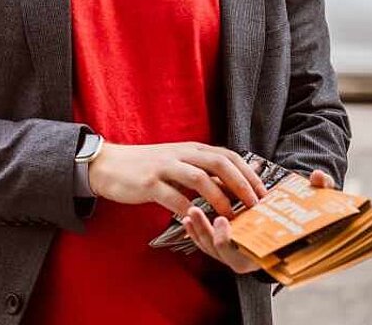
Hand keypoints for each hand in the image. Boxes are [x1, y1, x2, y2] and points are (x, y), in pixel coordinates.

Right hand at [87, 142, 267, 217]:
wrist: (108, 164)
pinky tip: (197, 222)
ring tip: (231, 217)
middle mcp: (180, 154)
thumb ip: (200, 171)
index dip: (249, 174)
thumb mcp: (176, 163)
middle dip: (242, 185)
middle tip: (256, 206)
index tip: (264, 194)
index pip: (227, 155)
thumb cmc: (146, 167)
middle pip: (219, 163)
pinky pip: (174, 198)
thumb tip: (231, 187)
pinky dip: (189, 211)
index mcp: (190, 149)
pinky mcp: (149, 183)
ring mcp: (164, 167)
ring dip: (220, 198)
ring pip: (200, 178)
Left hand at [183, 167, 337, 272]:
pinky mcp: (225, 241)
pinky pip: (206, 241)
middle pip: (220, 253)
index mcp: (269, 253)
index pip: (241, 257)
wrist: (295, 217)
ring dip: (198, 229)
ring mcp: (235, 250)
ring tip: (189, 209)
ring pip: (210, 247)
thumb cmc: (306, 214)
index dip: (228, 243)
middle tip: (195, 211)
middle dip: (206, 234)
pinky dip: (196, 231)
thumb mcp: (316, 203)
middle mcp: (249, 256)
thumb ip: (319, 191)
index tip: (223, 222)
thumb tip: (318, 176)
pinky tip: (186, 215)